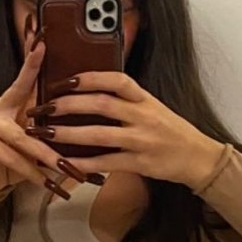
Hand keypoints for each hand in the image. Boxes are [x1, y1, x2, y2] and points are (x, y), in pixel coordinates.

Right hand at [0, 42, 82, 198]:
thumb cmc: (14, 156)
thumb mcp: (33, 139)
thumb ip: (47, 127)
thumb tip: (82, 125)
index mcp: (11, 100)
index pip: (24, 79)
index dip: (32, 62)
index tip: (42, 43)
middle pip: (30, 117)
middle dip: (57, 136)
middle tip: (79, 140)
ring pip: (23, 140)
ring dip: (48, 158)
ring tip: (69, 170)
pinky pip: (13, 158)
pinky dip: (33, 172)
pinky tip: (48, 183)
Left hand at [24, 72, 224, 187]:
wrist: (197, 157)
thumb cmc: (170, 131)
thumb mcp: (152, 107)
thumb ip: (126, 100)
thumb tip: (92, 91)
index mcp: (145, 99)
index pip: (116, 80)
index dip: (90, 77)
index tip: (65, 79)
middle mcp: (143, 116)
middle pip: (101, 105)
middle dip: (69, 105)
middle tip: (44, 107)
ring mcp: (141, 141)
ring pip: (99, 135)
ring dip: (69, 133)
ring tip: (45, 133)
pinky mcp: (140, 164)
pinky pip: (106, 163)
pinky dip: (84, 163)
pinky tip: (65, 163)